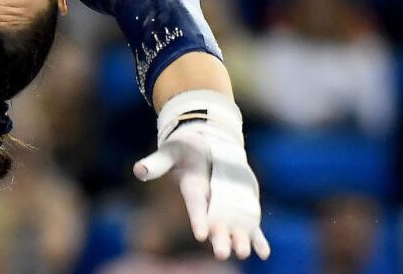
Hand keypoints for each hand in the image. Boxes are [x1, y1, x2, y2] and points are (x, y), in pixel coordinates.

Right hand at [134, 90, 269, 260]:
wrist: (206, 148)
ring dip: (240, 241)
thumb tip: (138, 170)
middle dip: (219, 239)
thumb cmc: (185, 149)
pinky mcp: (242, 207)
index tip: (201, 234)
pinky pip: (252, 228)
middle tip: (222, 253)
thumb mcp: (171, 152)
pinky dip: (258, 240)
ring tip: (244, 252)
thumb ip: (157, 163)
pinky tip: (264, 253)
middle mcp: (210, 205)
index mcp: (193, 191)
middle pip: (215, 225)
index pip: (195, 208)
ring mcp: (227, 208)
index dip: (198, 220)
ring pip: (234, 229)